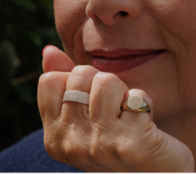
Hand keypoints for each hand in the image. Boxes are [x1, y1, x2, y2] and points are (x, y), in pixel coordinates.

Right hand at [35, 45, 192, 172]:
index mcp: (54, 138)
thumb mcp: (87, 118)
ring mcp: (99, 145)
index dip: (78, 82)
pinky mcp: (130, 144)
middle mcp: (70, 144)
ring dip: (124, 93)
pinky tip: (146, 127)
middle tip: (116, 112)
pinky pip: (136, 96)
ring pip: (106, 82)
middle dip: (104, 84)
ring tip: (129, 117)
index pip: (50, 80)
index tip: (93, 104)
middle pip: (81, 76)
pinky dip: (145, 104)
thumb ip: (66, 85)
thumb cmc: (121, 145)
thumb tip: (48, 50)